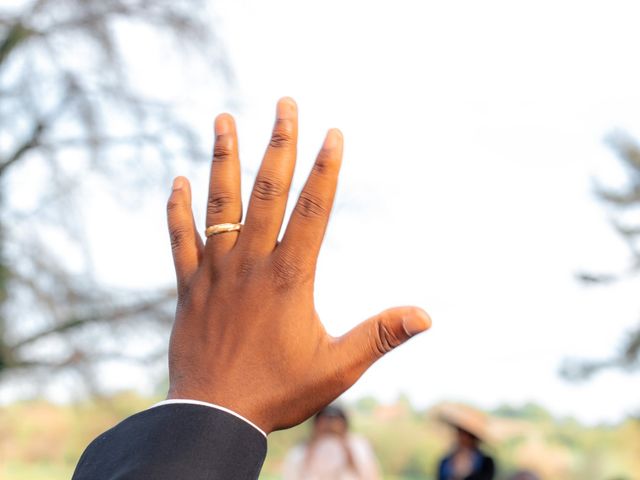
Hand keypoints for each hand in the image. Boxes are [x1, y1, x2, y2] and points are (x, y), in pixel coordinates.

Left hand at [165, 97, 430, 432]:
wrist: (212, 417)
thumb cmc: (278, 393)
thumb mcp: (338, 367)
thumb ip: (380, 336)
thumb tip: (425, 315)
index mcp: (289, 277)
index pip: (312, 210)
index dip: (325, 169)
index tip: (333, 132)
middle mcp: (251, 264)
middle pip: (266, 191)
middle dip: (279, 144)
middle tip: (284, 103)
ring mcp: (216, 271)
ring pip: (219, 204)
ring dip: (223, 158)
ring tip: (224, 118)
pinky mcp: (189, 286)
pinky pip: (180, 239)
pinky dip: (177, 209)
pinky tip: (178, 179)